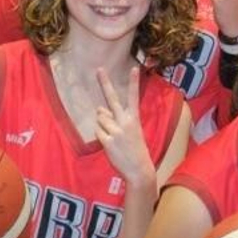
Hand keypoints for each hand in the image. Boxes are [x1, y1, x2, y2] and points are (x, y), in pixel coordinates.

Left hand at [94, 67, 152, 187]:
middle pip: (112, 99)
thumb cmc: (135, 150)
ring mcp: (116, 130)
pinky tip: (110, 145)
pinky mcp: (107, 140)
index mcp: (134, 119)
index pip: (134, 97)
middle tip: (99, 69)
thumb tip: (98, 109)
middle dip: (104, 83)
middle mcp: (125, 122)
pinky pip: (97, 131)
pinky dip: (101, 136)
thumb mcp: (131, 132)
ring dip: (103, 126)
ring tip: (114, 138)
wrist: (139, 169)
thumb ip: (115, 119)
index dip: (133, 82)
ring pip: (100, 119)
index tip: (134, 68)